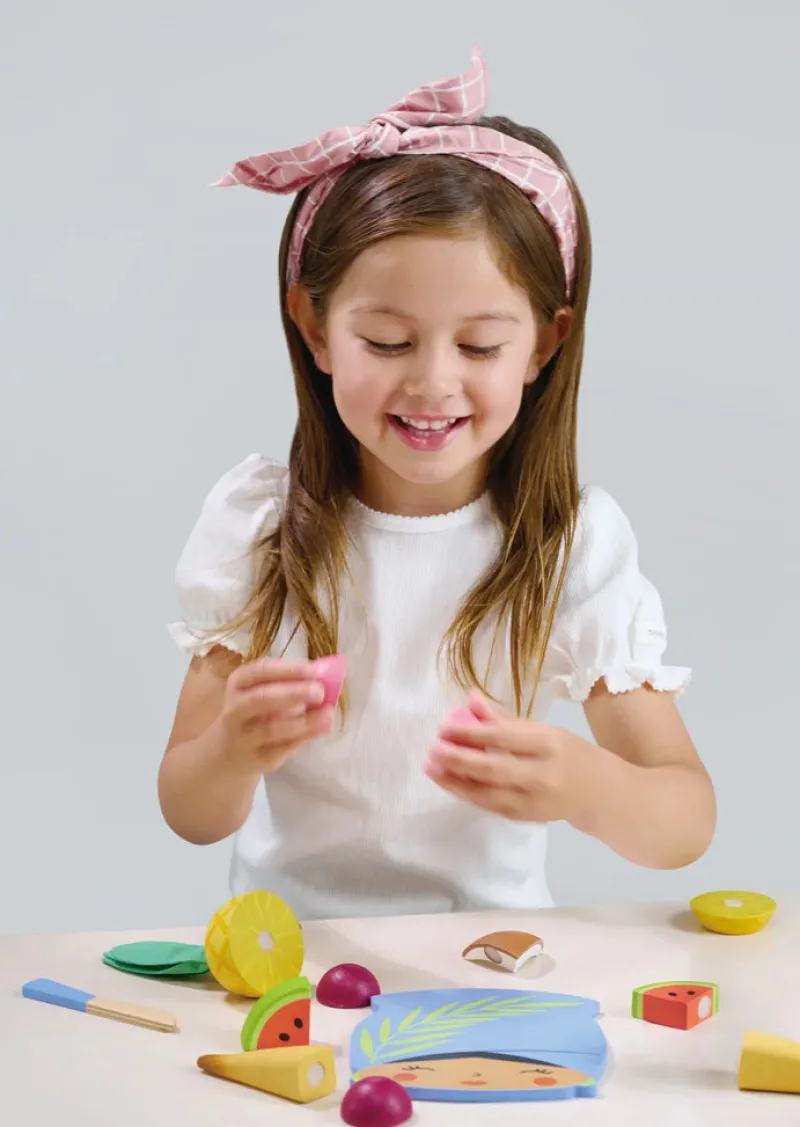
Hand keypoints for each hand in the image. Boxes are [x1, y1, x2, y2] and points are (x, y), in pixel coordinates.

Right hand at [220, 657, 334, 774]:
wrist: (234, 750)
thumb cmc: (258, 710)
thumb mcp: (266, 689)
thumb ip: (291, 681)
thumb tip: (325, 675)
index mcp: (239, 683)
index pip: (260, 671)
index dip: (288, 669)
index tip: (314, 670)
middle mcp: (235, 709)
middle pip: (261, 699)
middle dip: (293, 694)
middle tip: (319, 692)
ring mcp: (243, 736)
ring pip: (271, 729)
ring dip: (303, 721)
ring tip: (328, 714)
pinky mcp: (257, 758)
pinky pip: (282, 748)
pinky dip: (304, 737)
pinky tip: (322, 728)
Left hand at [423, 691, 592, 822]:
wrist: (598, 792)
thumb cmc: (567, 753)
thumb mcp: (543, 729)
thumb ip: (505, 719)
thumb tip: (470, 698)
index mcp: (549, 743)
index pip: (504, 738)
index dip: (472, 733)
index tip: (444, 727)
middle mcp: (543, 774)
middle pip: (494, 769)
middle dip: (459, 760)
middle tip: (433, 749)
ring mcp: (533, 801)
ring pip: (488, 793)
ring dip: (455, 781)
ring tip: (431, 768)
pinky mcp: (525, 818)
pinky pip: (490, 806)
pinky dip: (467, 794)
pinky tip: (449, 782)